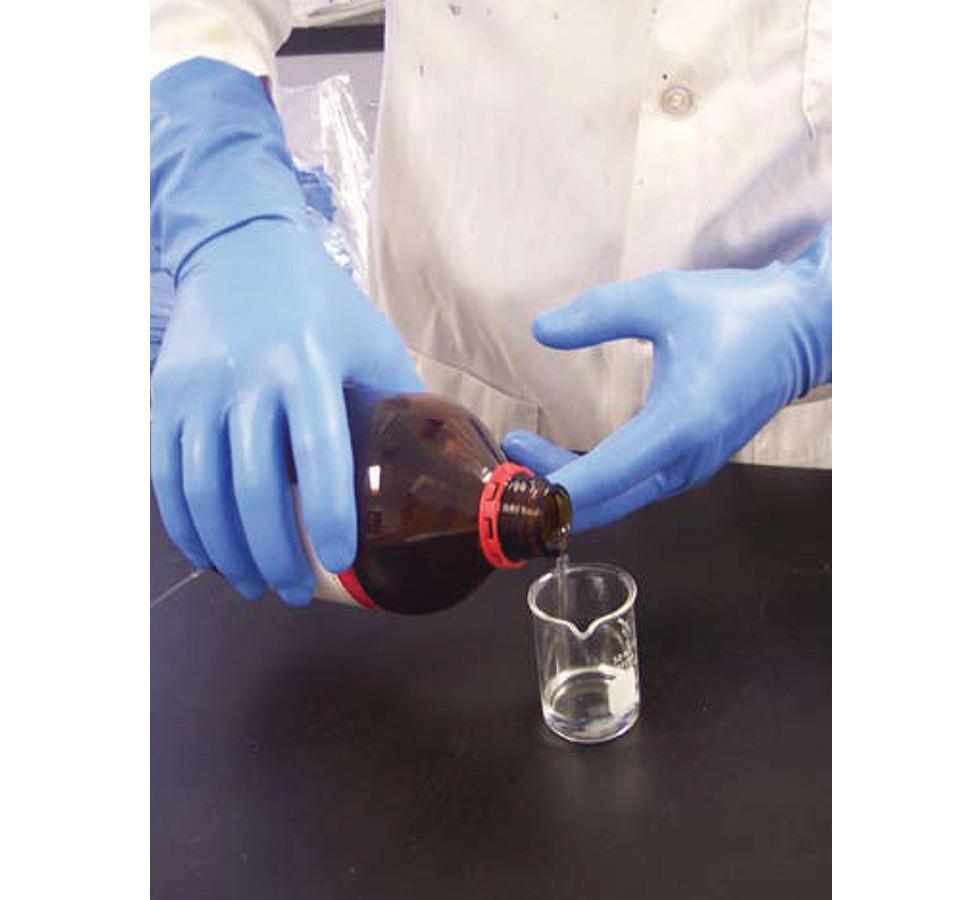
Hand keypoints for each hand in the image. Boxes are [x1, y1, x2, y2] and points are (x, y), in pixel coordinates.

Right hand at [151, 59, 421, 604]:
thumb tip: (441, 466)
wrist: (236, 247)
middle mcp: (245, 378)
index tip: (341, 560)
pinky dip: (187, 526)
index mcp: (306, 363)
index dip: (330, 514)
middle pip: (252, 487)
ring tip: (256, 584)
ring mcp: (196, 389)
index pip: (318, 451)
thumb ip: (401, 403)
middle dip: (275, 553)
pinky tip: (212, 554)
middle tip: (298, 592)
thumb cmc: (319, 302)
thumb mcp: (371, 341)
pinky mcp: (164, 397)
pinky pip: (167, 477)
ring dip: (230, 551)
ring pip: (203, 491)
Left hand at [504, 224, 831, 530]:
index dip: (556, 486)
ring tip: (524, 455)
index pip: (606, 475)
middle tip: (508, 457)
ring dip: (571, 488)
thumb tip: (541, 329)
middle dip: (551, 492)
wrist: (806, 329)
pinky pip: (635, 487)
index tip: (515, 482)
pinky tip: (565, 463)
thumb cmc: (741, 312)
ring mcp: (693, 467)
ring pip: (620, 498)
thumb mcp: (665, 298)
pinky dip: (596, 483)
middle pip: (605, 500)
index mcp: (680, 423)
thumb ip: (599, 313)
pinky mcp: (693, 463)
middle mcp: (687, 460)